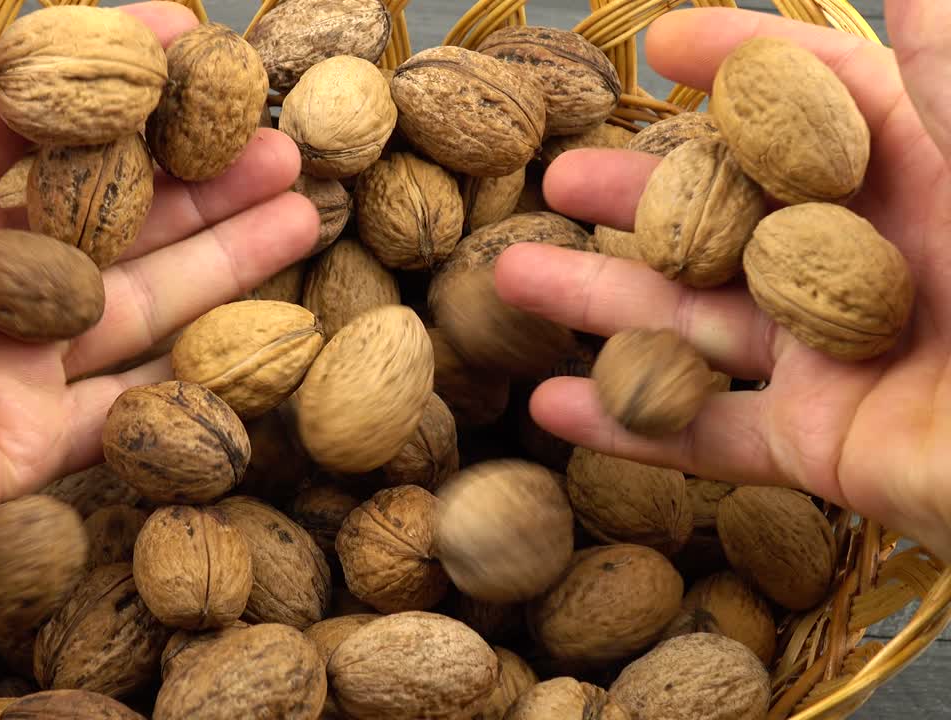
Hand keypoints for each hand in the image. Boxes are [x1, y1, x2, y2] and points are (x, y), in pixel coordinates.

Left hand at [0, 0, 315, 609]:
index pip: (42, 128)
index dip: (114, 82)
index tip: (191, 41)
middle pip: (112, 216)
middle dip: (199, 178)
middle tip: (280, 142)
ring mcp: (9, 361)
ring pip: (139, 301)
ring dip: (222, 259)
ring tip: (306, 211)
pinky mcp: (27, 442)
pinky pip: (124, 406)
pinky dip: (189, 374)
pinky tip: (266, 332)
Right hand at [496, 3, 950, 559]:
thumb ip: (947, 64)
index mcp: (919, 173)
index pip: (810, 105)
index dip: (737, 64)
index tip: (658, 43)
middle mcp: (864, 259)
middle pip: (724, 218)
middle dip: (636, 195)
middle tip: (556, 178)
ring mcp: (834, 354)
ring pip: (692, 321)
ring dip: (598, 302)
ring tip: (510, 276)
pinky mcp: (821, 443)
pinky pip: (707, 435)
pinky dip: (627, 426)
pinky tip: (550, 411)